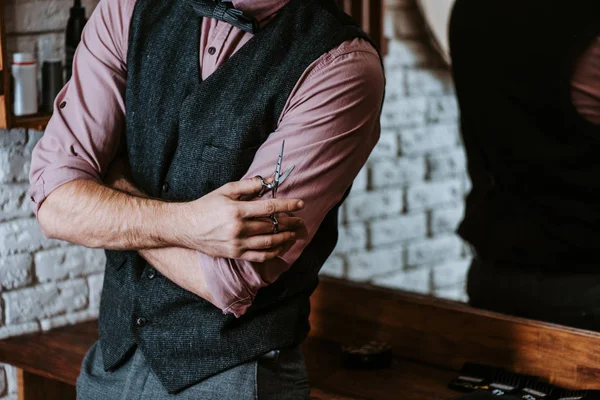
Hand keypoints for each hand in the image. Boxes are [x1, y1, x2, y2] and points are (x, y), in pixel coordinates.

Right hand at [180, 177, 304, 261]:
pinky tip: (281, 247)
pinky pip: (260, 256)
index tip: (300, 204)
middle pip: (272, 226)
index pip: (270, 207)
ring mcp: (237, 244)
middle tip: (300, 221)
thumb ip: (249, 185)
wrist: (186, 227)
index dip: (288, 205)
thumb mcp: (226, 190)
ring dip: (285, 238)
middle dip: (290, 223)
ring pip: (269, 243)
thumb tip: (270, 179)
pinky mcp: (235, 254)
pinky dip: (274, 252)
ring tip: (293, 233)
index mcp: (237, 210)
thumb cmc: (206, 206)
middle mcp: (238, 229)